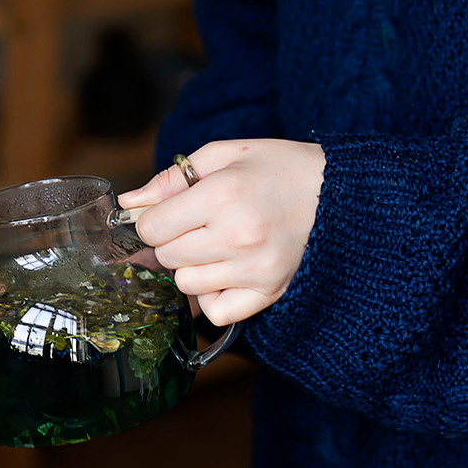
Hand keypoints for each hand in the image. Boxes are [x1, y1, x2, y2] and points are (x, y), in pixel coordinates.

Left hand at [119, 139, 324, 325]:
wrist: (339, 192)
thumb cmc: (278, 168)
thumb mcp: (225, 155)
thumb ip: (172, 178)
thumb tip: (128, 202)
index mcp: (223, 195)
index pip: (152, 226)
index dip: (153, 218)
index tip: (171, 211)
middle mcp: (238, 235)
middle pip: (167, 256)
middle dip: (172, 240)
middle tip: (199, 223)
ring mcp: (255, 268)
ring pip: (186, 284)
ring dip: (192, 266)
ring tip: (217, 244)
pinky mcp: (270, 291)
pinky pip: (216, 312)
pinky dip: (213, 296)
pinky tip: (227, 271)